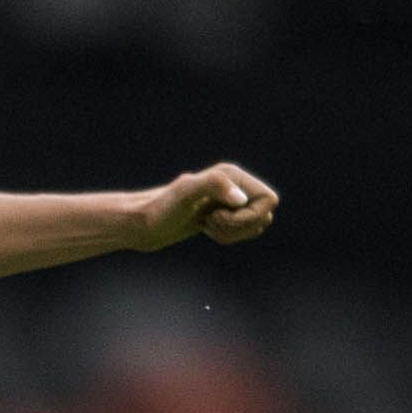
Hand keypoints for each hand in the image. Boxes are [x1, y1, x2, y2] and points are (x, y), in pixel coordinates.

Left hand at [131, 163, 277, 249]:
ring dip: (233, 233)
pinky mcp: (221, 215)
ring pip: (255, 225)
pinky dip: (227, 237)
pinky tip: (204, 229)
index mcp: (231, 175)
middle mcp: (233, 185)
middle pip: (265, 215)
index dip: (250, 215)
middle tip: (210, 221)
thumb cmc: (161, 208)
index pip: (269, 200)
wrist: (142, 223)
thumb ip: (214, 186)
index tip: (220, 215)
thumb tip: (241, 199)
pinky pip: (243, 231)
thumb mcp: (185, 193)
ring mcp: (228, 200)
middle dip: (240, 226)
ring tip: (206, 225)